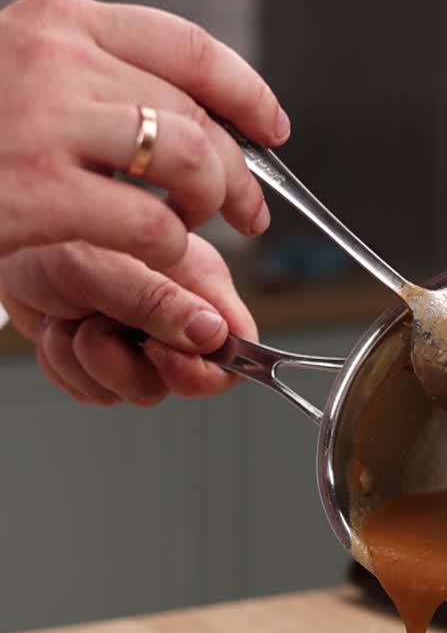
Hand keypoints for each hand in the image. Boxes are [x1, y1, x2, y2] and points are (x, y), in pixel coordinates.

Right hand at [0, 0, 289, 263]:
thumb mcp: (25, 76)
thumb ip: (97, 82)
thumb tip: (192, 121)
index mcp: (61, 22)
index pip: (189, 47)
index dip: (247, 93)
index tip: (271, 128)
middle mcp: (58, 61)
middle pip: (196, 115)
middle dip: (237, 175)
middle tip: (244, 214)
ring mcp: (46, 127)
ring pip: (187, 164)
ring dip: (206, 210)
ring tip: (191, 234)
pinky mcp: (39, 197)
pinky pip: (151, 228)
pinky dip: (169, 253)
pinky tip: (152, 260)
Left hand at [0, 235, 256, 404]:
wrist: (7, 247)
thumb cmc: (52, 238)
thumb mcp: (105, 264)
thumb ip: (159, 300)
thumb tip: (212, 333)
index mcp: (196, 285)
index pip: (237, 346)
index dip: (208, 368)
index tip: (165, 356)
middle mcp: (175, 317)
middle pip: (181, 380)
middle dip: (128, 362)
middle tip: (101, 323)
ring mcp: (141, 344)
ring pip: (134, 391)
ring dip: (89, 360)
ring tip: (75, 316)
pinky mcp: (107, 363)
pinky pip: (96, 393)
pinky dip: (68, 367)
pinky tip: (64, 329)